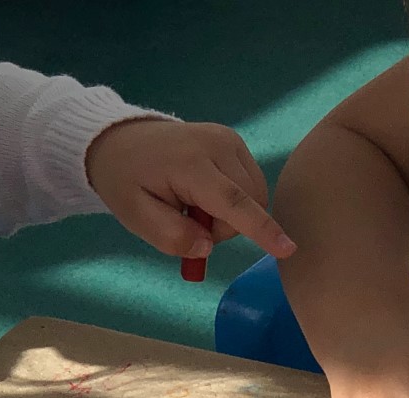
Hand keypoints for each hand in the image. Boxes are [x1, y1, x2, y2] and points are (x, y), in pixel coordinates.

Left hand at [86, 118, 296, 261]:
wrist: (120, 138)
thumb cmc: (126, 180)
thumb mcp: (135, 216)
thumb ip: (171, 237)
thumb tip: (207, 247)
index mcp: (190, 164)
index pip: (233, 201)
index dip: (261, 228)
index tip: (288, 249)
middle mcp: (217, 145)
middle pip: (248, 203)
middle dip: (225, 227)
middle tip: (189, 221)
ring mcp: (229, 139)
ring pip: (254, 195)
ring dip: (231, 215)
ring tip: (195, 205)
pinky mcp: (235, 141)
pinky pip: (251, 184)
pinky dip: (235, 199)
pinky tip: (206, 192)